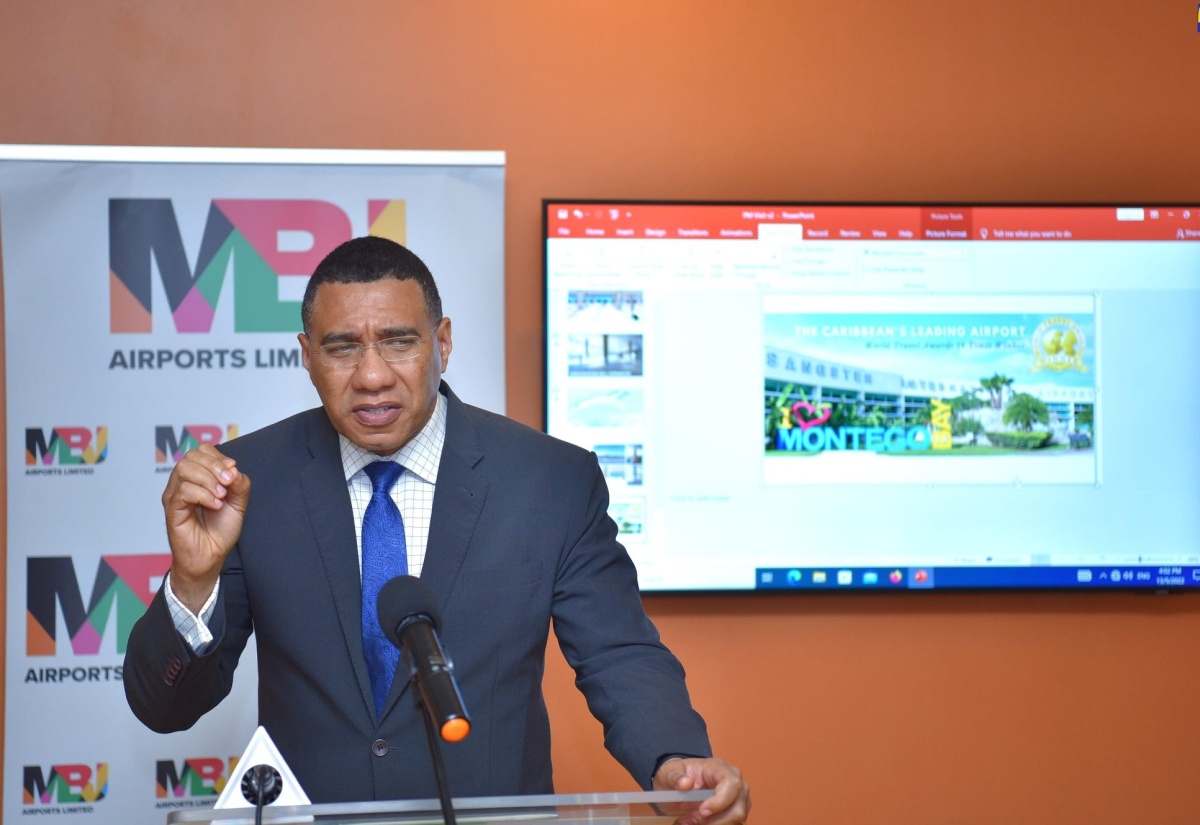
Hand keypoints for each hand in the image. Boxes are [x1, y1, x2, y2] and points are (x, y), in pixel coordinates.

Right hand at [161, 444, 250, 612]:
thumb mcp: (238, 503)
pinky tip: (215, 506)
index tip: (232, 472)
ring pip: (184, 469)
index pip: (201, 451)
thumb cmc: (220, 530)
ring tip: (221, 496)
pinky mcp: (172, 509)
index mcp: (198, 477)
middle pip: (191, 456)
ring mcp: (175, 495)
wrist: (211, 556)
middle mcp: (183, 482)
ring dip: (209, 480)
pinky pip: (183, 491)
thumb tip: (234, 469)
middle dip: (214, 466)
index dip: (218, 457)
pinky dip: (203, 495)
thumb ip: (239, 484)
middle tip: (229, 483)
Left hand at [653, 756, 749, 824]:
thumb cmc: (677, 776)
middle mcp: (735, 781)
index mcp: (720, 768)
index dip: (721, 801)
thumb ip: (675, 777)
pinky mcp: (735, 811)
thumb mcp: (670, 773)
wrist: (677, 784)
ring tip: (692, 821)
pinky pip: (732, 824)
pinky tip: (698, 823)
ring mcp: (738, 798)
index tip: (702, 811)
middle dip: (716, 820)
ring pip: (737, 819)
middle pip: (738, 806)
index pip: (732, 784)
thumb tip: (686, 783)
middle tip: (692, 819)